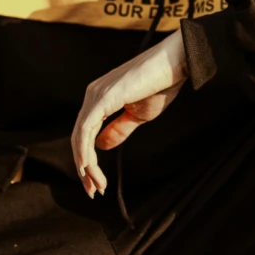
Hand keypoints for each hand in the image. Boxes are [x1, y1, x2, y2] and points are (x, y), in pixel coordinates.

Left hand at [72, 31, 187, 196]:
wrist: (175, 63)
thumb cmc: (161, 85)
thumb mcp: (138, 115)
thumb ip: (118, 129)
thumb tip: (101, 146)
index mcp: (99, 98)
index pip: (85, 133)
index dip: (87, 159)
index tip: (96, 182)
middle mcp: (92, 94)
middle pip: (78, 137)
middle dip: (84, 167)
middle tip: (93, 191)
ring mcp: (95, 95)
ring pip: (80, 137)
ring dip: (86, 165)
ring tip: (96, 186)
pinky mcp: (102, 98)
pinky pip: (86, 130)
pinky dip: (86, 152)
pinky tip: (90, 168)